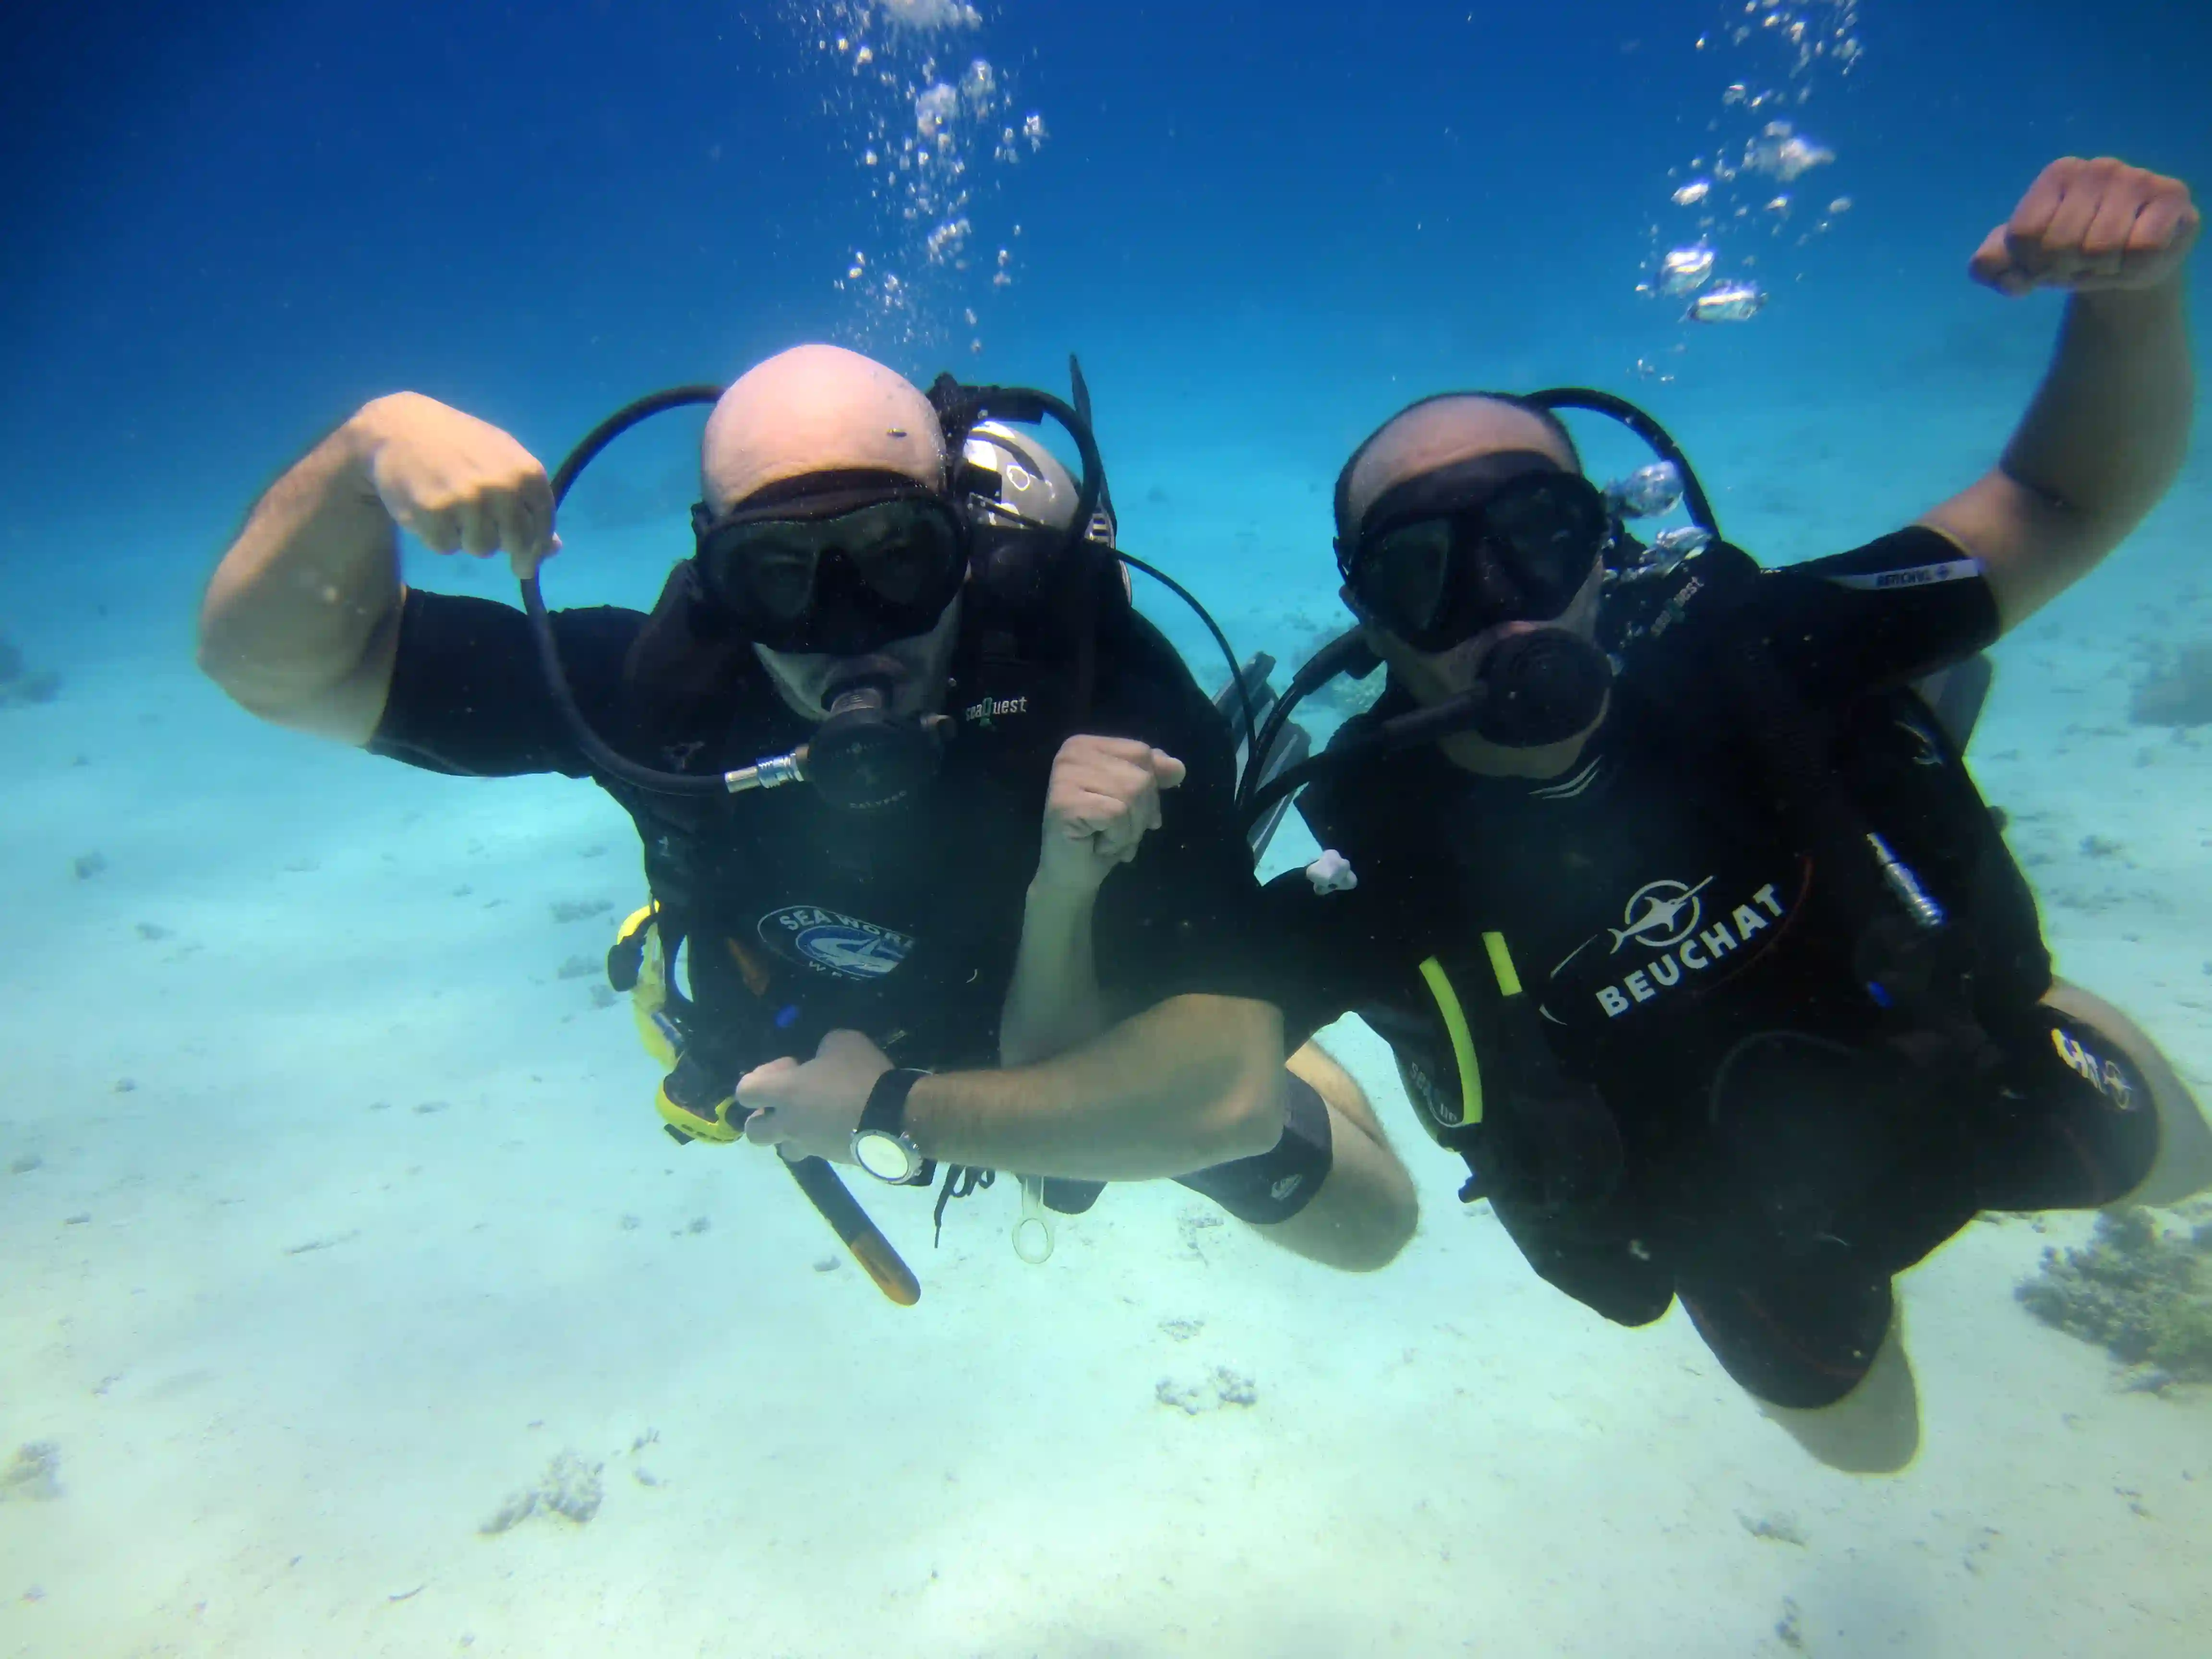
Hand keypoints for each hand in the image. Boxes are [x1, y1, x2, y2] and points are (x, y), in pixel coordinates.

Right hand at [349, 391, 559, 577]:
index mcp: (527, 472)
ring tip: (451, 504)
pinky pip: (446, 547)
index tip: (524, 563)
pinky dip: (437, 535)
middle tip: (479, 524)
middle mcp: (503, 487)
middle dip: (500, 542)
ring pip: (481, 549)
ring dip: (466, 536)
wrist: (401, 427)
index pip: (542, 526)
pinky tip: (429, 507)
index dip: (535, 549)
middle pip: (515, 544)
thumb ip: (531, 505)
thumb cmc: (460, 446)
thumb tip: (554, 549)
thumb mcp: (504, 464)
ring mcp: (468, 501)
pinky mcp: (434, 514)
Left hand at [733, 1030, 893, 1164]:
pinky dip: (822, 1138)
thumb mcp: (843, 1042)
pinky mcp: (832, 1159)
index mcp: (785, 1093)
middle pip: (754, 1132)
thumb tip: (822, 1059)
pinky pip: (817, 1151)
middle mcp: (789, 1124)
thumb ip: (822, 1049)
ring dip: (791, 1134)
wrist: (893, 1117)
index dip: (760, 1077)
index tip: (791, 1067)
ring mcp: (810, 1145)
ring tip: (815, 1118)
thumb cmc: (861, 1076)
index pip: (744, 1091)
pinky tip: (843, 1122)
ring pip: (785, 1148)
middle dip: (764, 1116)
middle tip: (788, 1103)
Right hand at [1034, 734, 1186, 894]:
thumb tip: (1178, 767)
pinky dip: (1117, 838)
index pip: (1142, 753)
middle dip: (1142, 813)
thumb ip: (1151, 775)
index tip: (1136, 814)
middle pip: (1141, 775)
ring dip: (1130, 828)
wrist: (1071, 875)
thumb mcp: (1133, 800)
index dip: (1151, 789)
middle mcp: (1072, 753)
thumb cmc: (1100, 836)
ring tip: (1109, 839)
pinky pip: (1117, 814)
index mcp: (1085, 745)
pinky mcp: (1064, 803)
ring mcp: (1065, 777)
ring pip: (1132, 794)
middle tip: (1119, 832)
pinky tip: (1098, 845)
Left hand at [1970, 158, 2198, 295]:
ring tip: (2108, 261)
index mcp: (2057, 174)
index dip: (2031, 264)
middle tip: (2082, 264)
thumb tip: (1993, 271)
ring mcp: (2137, 177)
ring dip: (2101, 271)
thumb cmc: (2069, 257)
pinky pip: (2142, 250)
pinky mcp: (2171, 196)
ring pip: (2101, 250)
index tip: (2045, 262)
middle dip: (2067, 270)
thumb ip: (1990, 267)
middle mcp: (2096, 167)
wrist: (2126, 265)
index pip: (2023, 235)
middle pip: (2060, 245)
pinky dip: (2134, 268)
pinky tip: (2136, 256)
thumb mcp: (2022, 264)